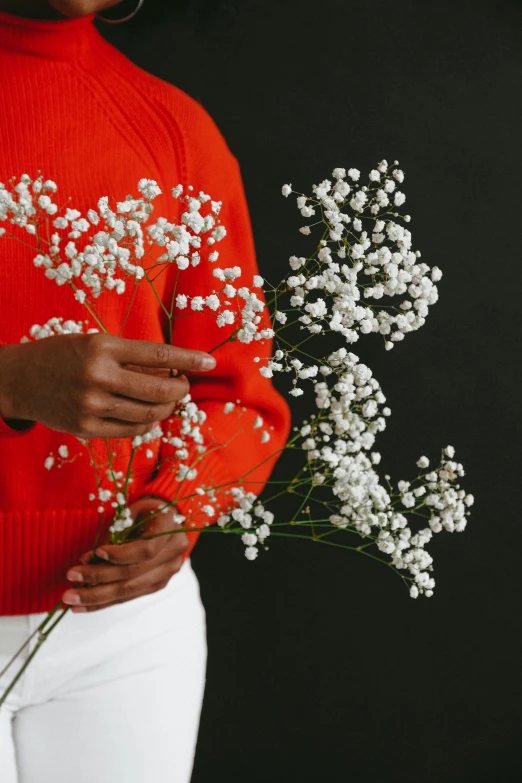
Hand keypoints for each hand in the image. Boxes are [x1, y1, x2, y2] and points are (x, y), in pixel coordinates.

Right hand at [0, 334, 215, 437]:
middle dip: (180, 389)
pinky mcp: (86, 429)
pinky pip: (131, 431)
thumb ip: (130, 358)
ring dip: (166, 409)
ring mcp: (92, 406)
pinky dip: (148, 424)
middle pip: (159, 390)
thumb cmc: (62, 355)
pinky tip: (149, 415)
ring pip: (149, 414)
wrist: (19, 379)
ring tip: (168, 401)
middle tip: (184, 386)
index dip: (189, 359)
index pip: (158, 355)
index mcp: (101, 347)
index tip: (209, 362)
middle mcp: (98, 376)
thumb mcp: (94, 343)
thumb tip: (173, 371)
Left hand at [62, 497, 188, 611]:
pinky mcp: (156, 586)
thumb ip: (115, 534)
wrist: (168, 522)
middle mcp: (172, 556)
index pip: (146, 549)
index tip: (97, 552)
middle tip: (71, 577)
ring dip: (96, 597)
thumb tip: (87, 560)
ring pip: (128, 591)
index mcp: (169, 531)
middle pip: (133, 574)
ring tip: (71, 599)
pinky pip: (128, 597)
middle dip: (98, 578)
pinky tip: (82, 606)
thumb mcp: (133, 512)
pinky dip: (103, 602)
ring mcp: (166, 575)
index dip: (121, 554)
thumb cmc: (146, 512)